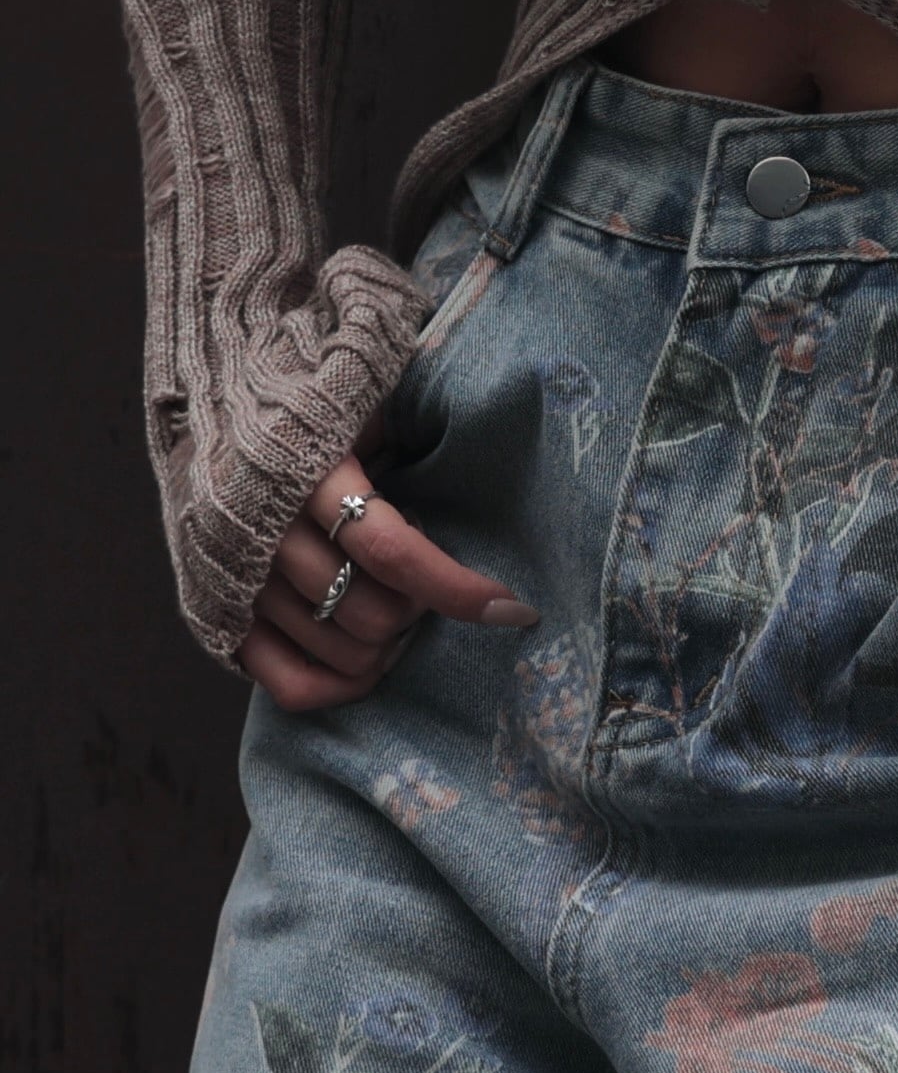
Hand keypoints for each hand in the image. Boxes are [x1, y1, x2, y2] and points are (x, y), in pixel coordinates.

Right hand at [233, 404, 539, 711]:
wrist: (211, 392)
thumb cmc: (305, 391)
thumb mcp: (356, 388)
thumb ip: (410, 421)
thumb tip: (483, 442)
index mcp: (303, 472)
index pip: (389, 549)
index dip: (454, 586)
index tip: (511, 607)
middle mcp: (263, 534)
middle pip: (370, 613)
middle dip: (419, 607)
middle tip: (429, 581)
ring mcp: (237, 580)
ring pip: (340, 651)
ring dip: (388, 642)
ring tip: (399, 604)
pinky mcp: (218, 612)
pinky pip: (288, 683)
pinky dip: (340, 683)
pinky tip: (372, 662)